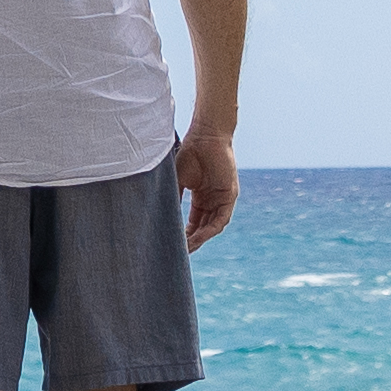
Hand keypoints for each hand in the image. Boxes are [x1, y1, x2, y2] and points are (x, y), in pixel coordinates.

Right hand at [176, 124, 241, 250]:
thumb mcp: (177, 181)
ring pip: (211, 226)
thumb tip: (160, 218)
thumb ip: (173, 199)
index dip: (184, 234)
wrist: (206, 137)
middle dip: (191, 241)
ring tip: (185, 249)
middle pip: (203, 227)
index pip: (193, 222)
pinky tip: (197, 238)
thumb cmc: (190, 153)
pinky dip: (209, 230)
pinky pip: (220, 219)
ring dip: (199, 239)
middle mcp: (213, 200)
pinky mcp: (230, 196)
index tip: (173, 245)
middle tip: (178, 253)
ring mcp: (222, 199)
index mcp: (201, 197)